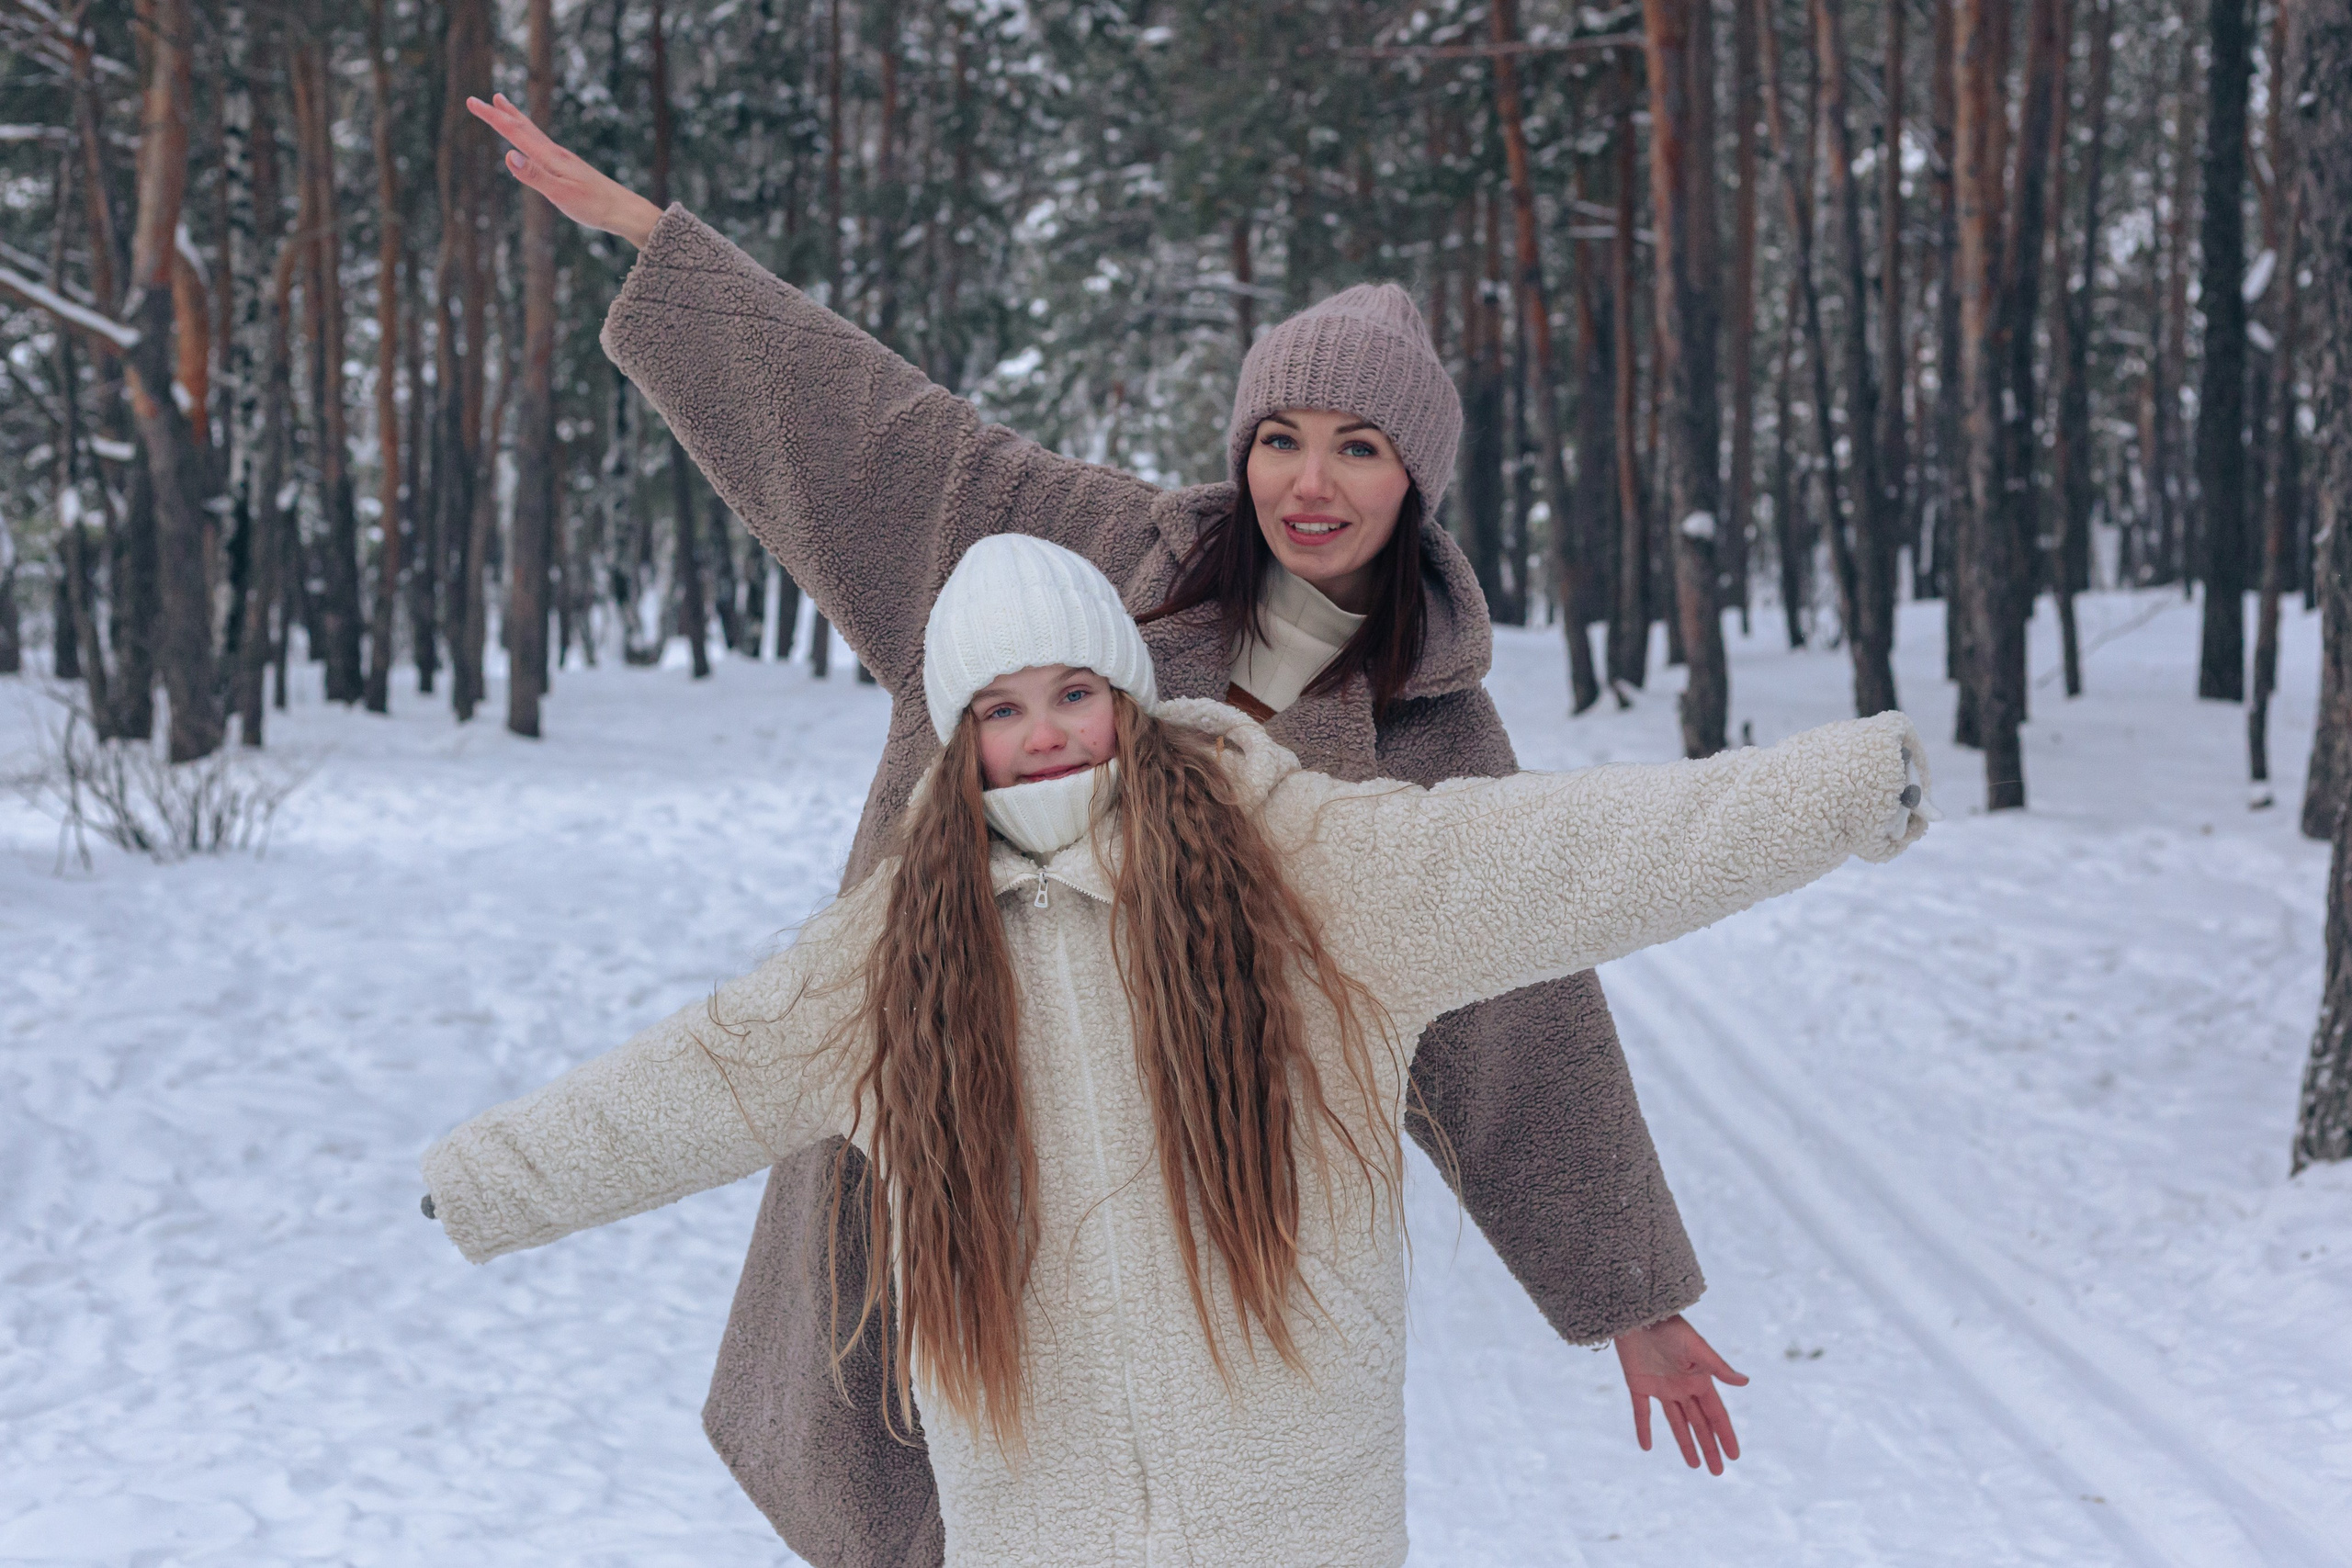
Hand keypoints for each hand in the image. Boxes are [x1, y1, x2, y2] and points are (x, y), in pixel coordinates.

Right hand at [465, 92, 662, 246]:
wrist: (624, 210)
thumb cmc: (593, 206)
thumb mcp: (559, 193)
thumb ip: (533, 175)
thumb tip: (507, 154)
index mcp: (549, 157)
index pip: (514, 132)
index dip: (492, 117)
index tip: (471, 101)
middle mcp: (555, 153)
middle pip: (523, 127)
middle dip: (500, 113)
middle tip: (480, 99)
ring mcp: (563, 160)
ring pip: (534, 134)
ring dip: (516, 119)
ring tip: (504, 106)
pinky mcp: (570, 168)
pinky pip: (543, 146)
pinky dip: (530, 136)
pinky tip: (532, 142)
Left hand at [1613, 1314, 1748, 1474]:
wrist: (1639, 1313)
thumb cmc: (1671, 1326)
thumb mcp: (1697, 1347)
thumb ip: (1718, 1367)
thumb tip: (1745, 1382)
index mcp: (1699, 1379)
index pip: (1716, 1414)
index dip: (1725, 1435)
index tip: (1734, 1457)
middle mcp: (1682, 1387)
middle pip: (1699, 1423)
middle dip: (1709, 1447)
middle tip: (1717, 1472)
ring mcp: (1660, 1387)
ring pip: (1676, 1421)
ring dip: (1685, 1443)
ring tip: (1695, 1465)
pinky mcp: (1638, 1384)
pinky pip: (1641, 1411)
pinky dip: (1643, 1428)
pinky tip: (1645, 1447)